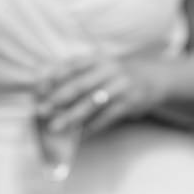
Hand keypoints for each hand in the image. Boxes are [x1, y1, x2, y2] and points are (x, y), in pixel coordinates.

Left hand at [35, 54, 167, 140]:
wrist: (155, 77)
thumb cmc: (120, 75)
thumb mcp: (102, 66)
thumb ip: (81, 73)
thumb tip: (51, 84)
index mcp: (98, 58)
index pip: (71, 65)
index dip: (53, 76)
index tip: (38, 89)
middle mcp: (108, 69)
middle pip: (79, 85)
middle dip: (57, 99)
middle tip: (41, 110)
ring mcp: (119, 87)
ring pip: (91, 104)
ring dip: (71, 117)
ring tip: (56, 127)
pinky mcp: (128, 104)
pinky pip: (106, 118)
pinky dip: (91, 127)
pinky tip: (80, 136)